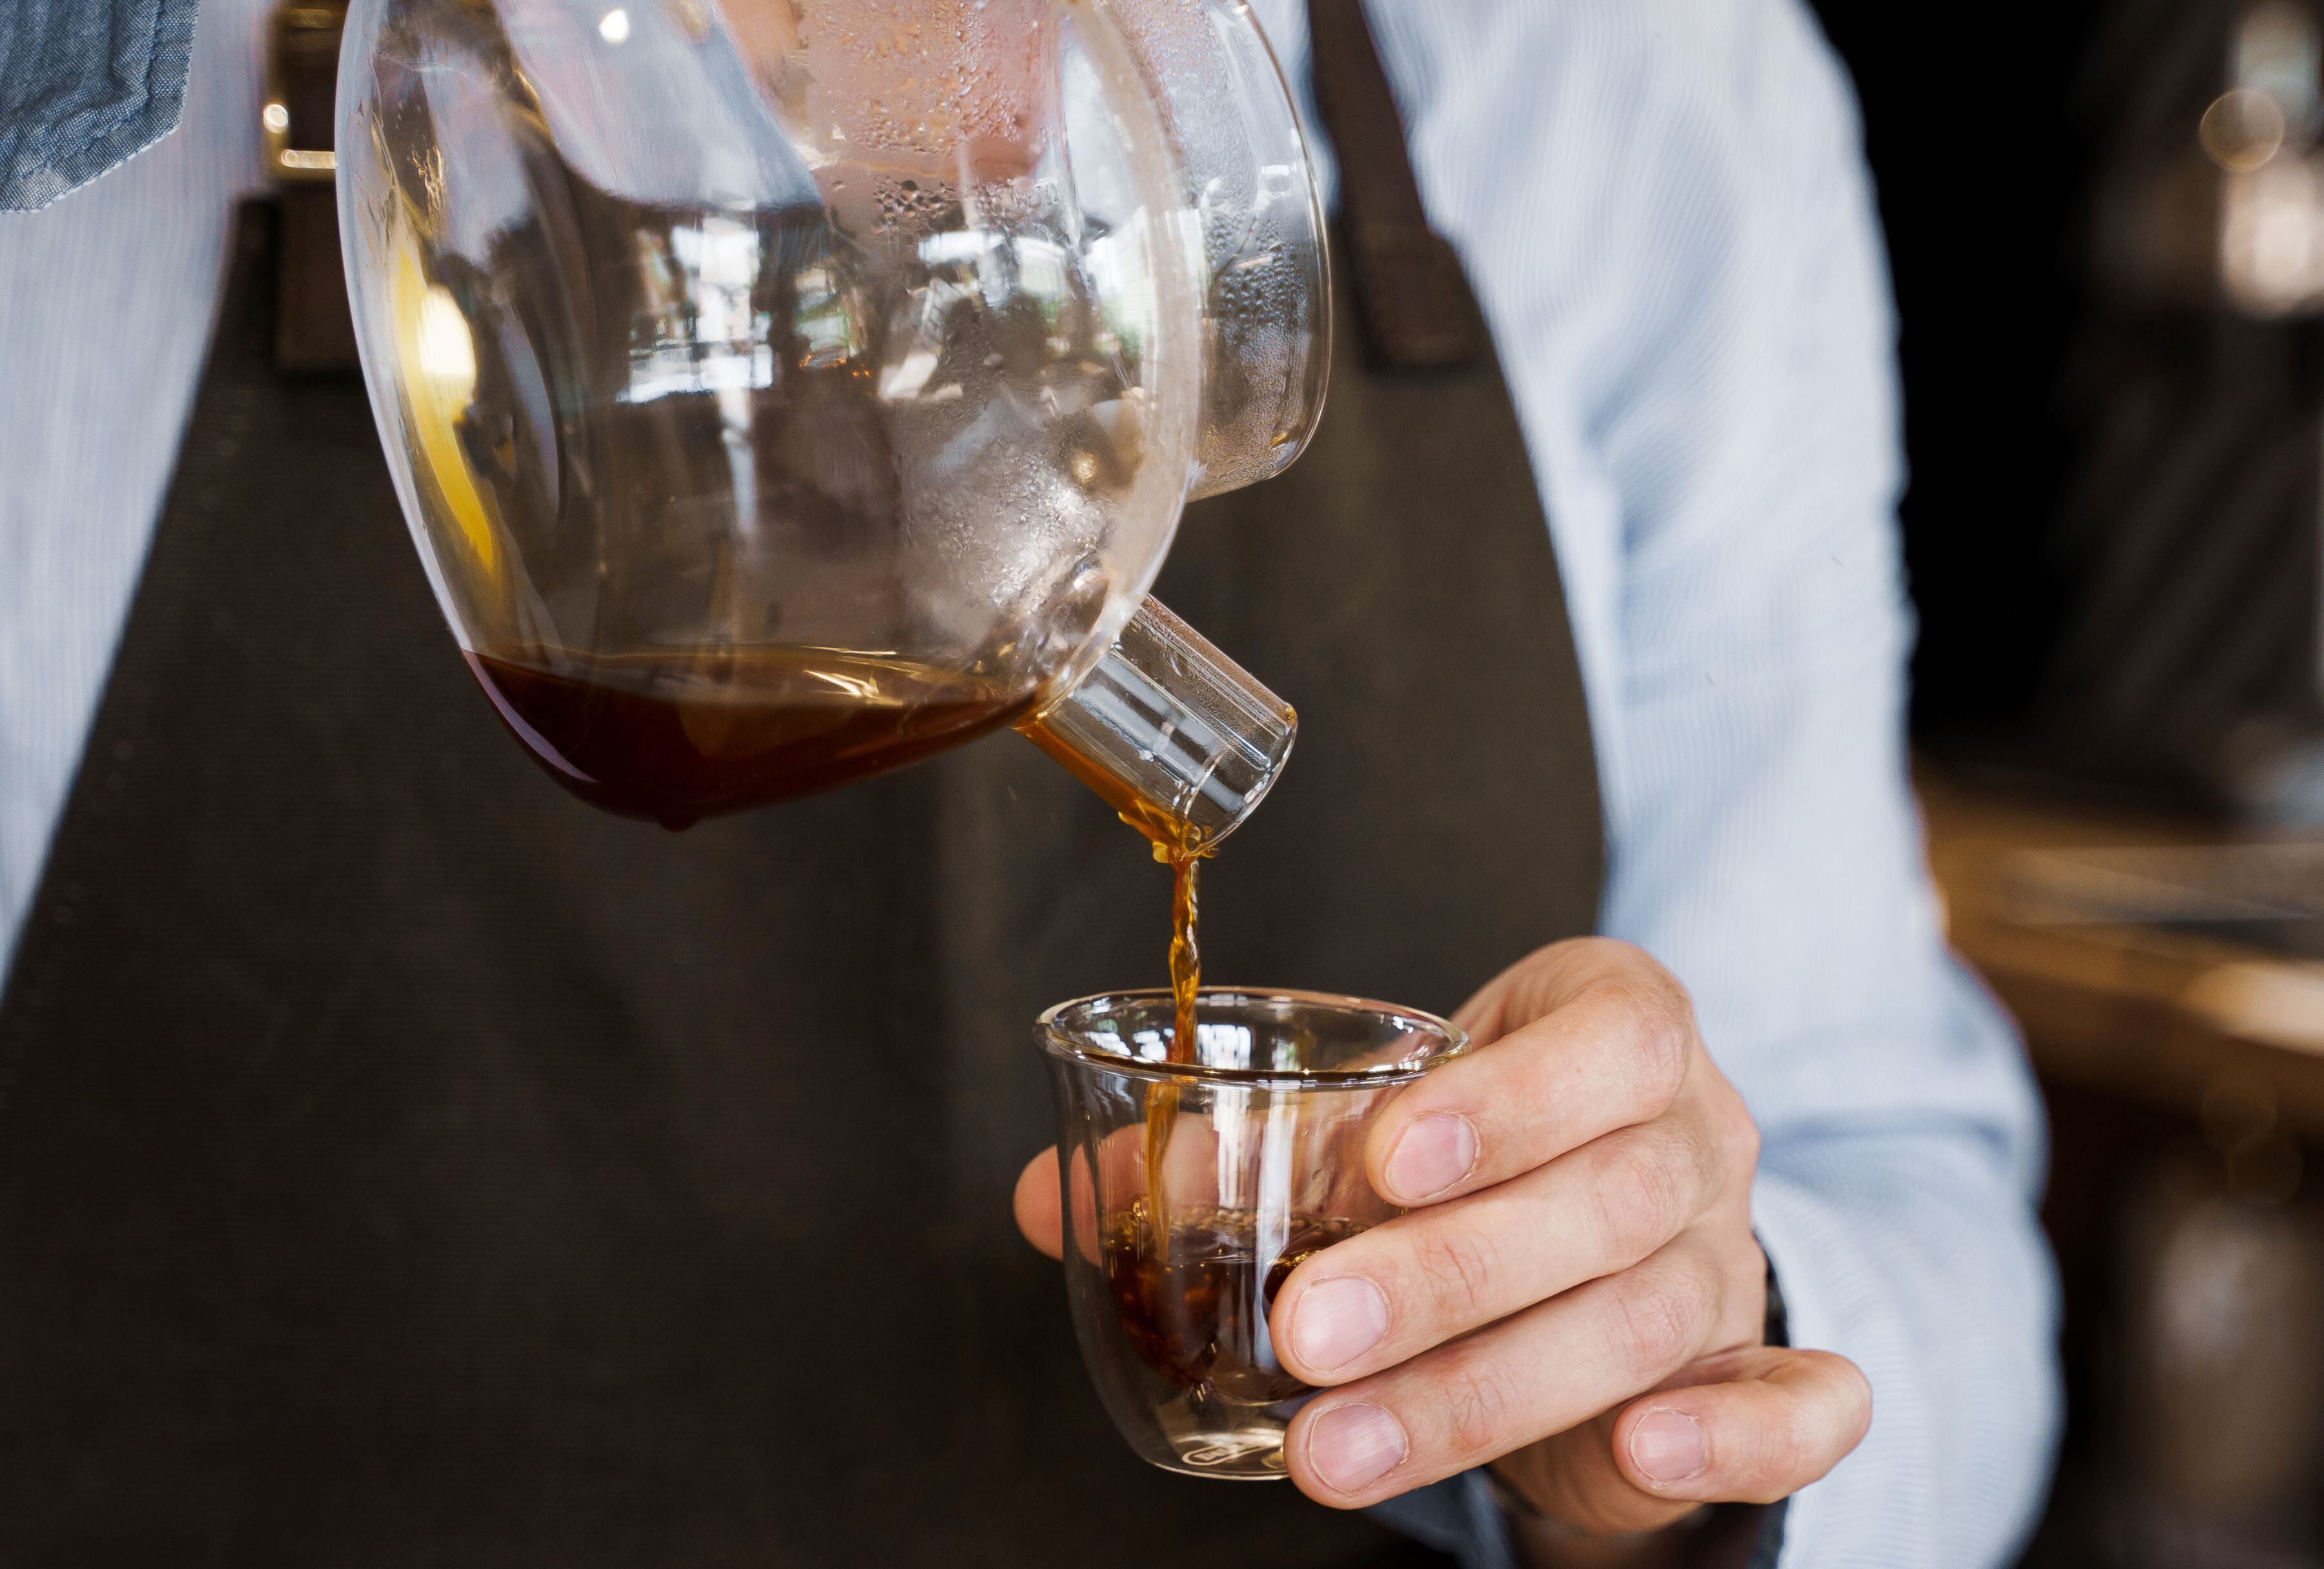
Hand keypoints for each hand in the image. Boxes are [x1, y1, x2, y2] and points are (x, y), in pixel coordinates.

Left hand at [1014, 939, 1870, 1540]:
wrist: (1591, 1233)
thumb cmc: (1470, 1158)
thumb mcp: (1372, 1127)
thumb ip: (1234, 1155)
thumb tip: (1057, 1201)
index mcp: (1617, 1027)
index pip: (1602, 1043)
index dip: (1505, 1099)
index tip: (1383, 1158)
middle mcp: (1693, 1134)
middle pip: (1603, 1199)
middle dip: (1445, 1274)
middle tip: (1304, 1330)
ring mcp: (1731, 1256)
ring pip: (1641, 1319)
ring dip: (1482, 1387)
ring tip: (1334, 1447)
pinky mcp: (1750, 1371)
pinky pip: (1800, 1405)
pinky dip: (1740, 1435)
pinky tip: (1636, 1455)